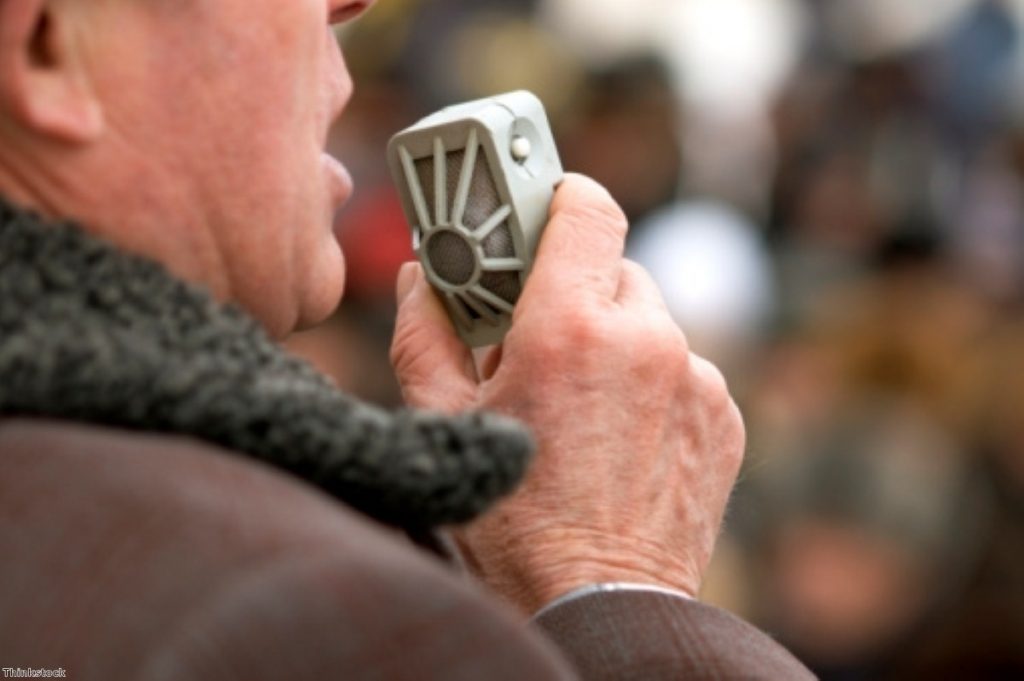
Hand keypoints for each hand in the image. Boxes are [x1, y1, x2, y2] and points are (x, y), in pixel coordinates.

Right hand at [390, 174, 744, 612]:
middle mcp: (646, 340)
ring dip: (617, 343)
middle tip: (543, 340)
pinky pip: (684, 370)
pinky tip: (623, 437)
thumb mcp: (445, 417)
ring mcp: (695, 378)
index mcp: (570, 326)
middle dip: (578, 293)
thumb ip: (426, 329)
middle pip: (616, 268)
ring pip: (652, 322)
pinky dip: (655, 384)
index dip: (562, 199)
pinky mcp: (723, 416)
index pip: (587, 207)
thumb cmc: (512, 516)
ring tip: (584, 405)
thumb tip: (419, 277)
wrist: (595, 601)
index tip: (545, 211)